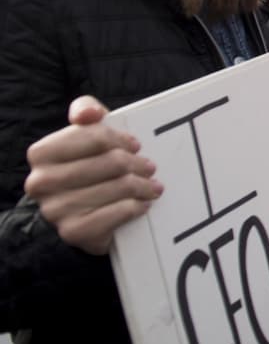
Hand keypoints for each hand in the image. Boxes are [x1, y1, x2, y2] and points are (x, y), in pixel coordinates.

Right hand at [24, 96, 160, 254]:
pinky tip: (142, 203)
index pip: (96, 136)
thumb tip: (89, 113)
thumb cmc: (85, 168)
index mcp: (42, 153)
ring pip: (120, 187)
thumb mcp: (83, 135)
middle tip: (149, 167)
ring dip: (143, 186)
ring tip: (151, 186)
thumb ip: (86, 111)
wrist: (76, 216)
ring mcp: (56, 209)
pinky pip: (120, 212)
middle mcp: (42, 182)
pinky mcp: (74, 231)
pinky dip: (137, 206)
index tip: (135, 145)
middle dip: (137, 164)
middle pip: (112, 162)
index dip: (122, 139)